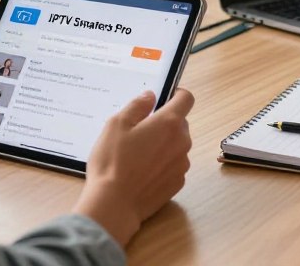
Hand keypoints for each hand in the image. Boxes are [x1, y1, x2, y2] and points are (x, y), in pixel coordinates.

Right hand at [74, 89, 193, 247]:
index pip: (186, 98)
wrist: (114, 205)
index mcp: (169, 122)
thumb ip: (137, 106)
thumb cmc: (112, 162)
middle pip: (180, 123)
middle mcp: (182, 141)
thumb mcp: (116, 125)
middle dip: (165, 123)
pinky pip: (174, 165)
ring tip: (138, 155)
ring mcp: (182, 163)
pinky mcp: (178, 182)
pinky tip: (143, 172)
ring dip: (164, 145)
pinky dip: (163, 164)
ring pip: (177, 145)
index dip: (176, 95)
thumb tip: (151, 96)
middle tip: (140, 132)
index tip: (163, 99)